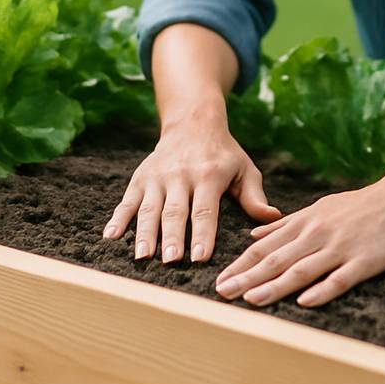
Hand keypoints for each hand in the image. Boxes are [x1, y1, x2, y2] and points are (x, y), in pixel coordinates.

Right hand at [103, 113, 280, 263]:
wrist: (193, 122)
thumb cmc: (224, 153)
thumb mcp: (244, 168)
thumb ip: (254, 196)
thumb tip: (273, 218)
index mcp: (209, 175)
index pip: (205, 210)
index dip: (203, 234)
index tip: (200, 258)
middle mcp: (181, 175)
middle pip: (175, 211)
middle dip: (172, 237)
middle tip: (170, 261)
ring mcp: (158, 176)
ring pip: (149, 208)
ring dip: (145, 233)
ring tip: (143, 256)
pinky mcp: (140, 177)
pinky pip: (127, 200)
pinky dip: (118, 218)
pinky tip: (110, 237)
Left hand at [213, 172, 384, 307]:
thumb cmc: (362, 205)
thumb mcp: (320, 208)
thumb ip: (287, 224)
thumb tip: (254, 235)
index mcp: (305, 222)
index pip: (265, 247)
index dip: (240, 265)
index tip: (218, 280)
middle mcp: (318, 234)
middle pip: (276, 259)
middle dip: (246, 277)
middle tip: (221, 293)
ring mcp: (341, 247)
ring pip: (302, 269)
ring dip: (275, 286)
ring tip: (251, 300)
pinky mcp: (366, 260)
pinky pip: (340, 278)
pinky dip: (322, 290)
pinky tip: (305, 302)